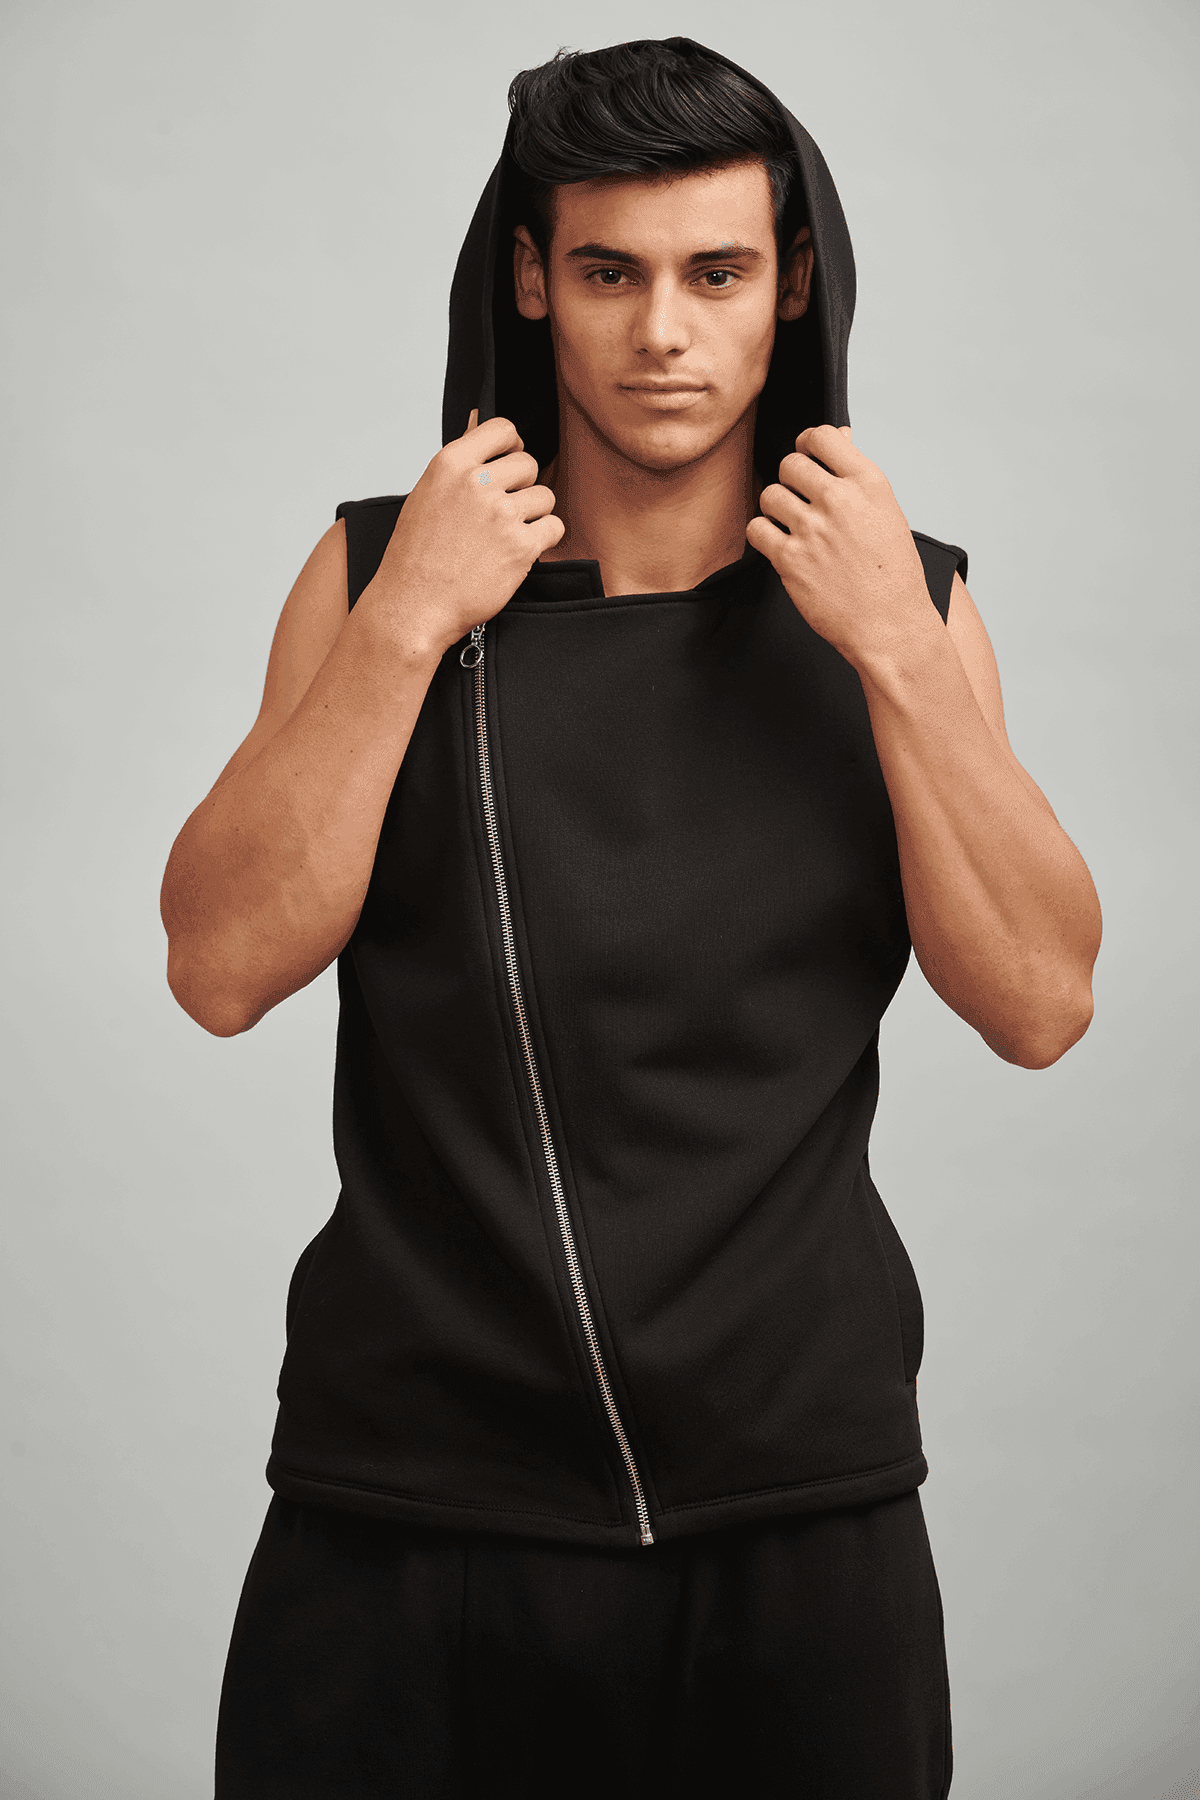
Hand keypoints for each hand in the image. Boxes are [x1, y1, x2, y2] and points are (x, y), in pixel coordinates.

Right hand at [367, 409, 563, 654]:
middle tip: (503, 513)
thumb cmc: (415, 558)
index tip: (509, 464)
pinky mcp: (521, 546)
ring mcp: (501, 514)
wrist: (413, 606)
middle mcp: (477, 483)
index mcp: (451, 464)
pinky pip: (554, 528)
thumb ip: (460, 463)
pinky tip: (520, 552)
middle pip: (529, 464)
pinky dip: (543, 540)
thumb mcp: (427, 495)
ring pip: (544, 497)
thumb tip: (478, 423)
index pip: (503, 429)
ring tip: (507, 536)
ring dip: (533, 516)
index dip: (512, 447)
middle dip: (522, 487)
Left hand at [746, 426, 935, 670]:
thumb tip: (840, 438)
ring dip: (776, 508)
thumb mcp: (888, 513)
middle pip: (790, 464)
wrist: (891, 626)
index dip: (807, 444)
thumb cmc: (894, 576)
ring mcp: (812, 529)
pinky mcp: (790, 559)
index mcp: (868, 483)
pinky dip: (763, 535)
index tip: (805, 456)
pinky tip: (779, 545)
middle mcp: (839, 500)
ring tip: (791, 527)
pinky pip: (757, 529)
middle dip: (791, 480)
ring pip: (770, 494)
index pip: (822, 436)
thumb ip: (857, 477)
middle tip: (800, 500)